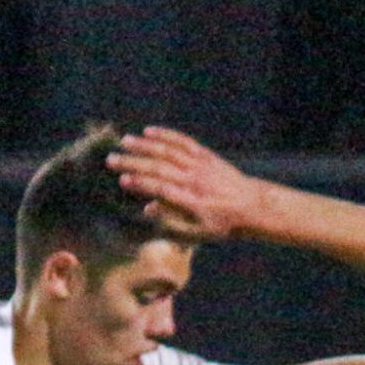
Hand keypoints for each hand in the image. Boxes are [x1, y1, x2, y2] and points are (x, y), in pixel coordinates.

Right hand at [107, 127, 260, 242]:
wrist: (252, 206)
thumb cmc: (223, 225)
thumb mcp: (198, 232)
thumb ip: (172, 222)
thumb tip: (147, 209)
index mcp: (191, 200)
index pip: (160, 189)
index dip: (140, 184)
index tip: (121, 181)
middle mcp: (193, 179)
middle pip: (158, 167)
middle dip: (133, 163)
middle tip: (111, 160)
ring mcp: (199, 165)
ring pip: (168, 151)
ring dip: (144, 145)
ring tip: (124, 141)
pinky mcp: (205, 156)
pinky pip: (182, 142)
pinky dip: (166, 135)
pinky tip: (149, 131)